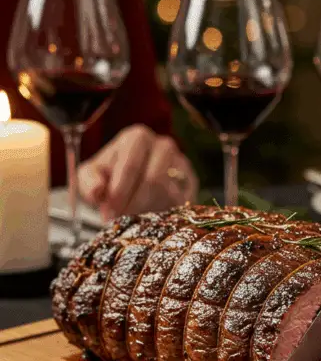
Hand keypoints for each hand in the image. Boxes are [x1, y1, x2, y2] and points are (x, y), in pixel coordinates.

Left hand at [78, 125, 197, 220]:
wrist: (133, 182)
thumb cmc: (110, 176)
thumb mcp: (91, 175)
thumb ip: (89, 181)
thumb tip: (98, 191)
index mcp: (137, 138)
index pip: (131, 165)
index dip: (120, 192)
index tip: (110, 213)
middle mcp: (163, 146)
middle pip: (153, 180)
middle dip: (133, 205)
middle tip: (120, 222)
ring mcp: (181, 165)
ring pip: (168, 194)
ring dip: (147, 212)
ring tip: (132, 222)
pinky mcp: (191, 185)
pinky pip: (181, 205)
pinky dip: (162, 217)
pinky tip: (148, 221)